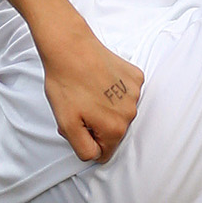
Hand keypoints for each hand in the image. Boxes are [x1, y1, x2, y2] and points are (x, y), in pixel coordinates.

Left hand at [42, 30, 144, 162]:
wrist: (70, 47)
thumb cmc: (66, 83)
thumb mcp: (66, 124)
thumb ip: (84, 149)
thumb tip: (97, 155)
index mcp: (115, 128)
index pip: (104, 152)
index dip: (87, 140)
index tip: (78, 123)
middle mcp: (131, 112)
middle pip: (114, 132)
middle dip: (97, 125)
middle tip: (80, 106)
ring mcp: (135, 92)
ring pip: (120, 112)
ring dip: (106, 106)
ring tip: (89, 90)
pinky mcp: (135, 76)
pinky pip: (126, 92)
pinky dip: (115, 90)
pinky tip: (100, 80)